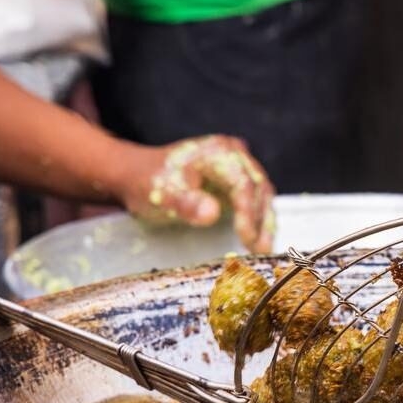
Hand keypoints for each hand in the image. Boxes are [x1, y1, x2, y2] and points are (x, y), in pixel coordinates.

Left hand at [117, 135, 275, 253]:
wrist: (138, 174)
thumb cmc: (149, 182)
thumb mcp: (162, 194)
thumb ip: (186, 203)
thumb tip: (212, 213)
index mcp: (218, 153)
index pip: (243, 183)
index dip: (248, 212)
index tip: (246, 237)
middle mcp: (233, 155)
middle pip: (259, 187)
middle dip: (261, 220)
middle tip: (259, 249)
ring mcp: (237, 167)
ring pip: (262, 195)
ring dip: (264, 222)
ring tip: (263, 250)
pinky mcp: (236, 182)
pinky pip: (256, 200)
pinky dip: (259, 220)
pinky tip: (259, 241)